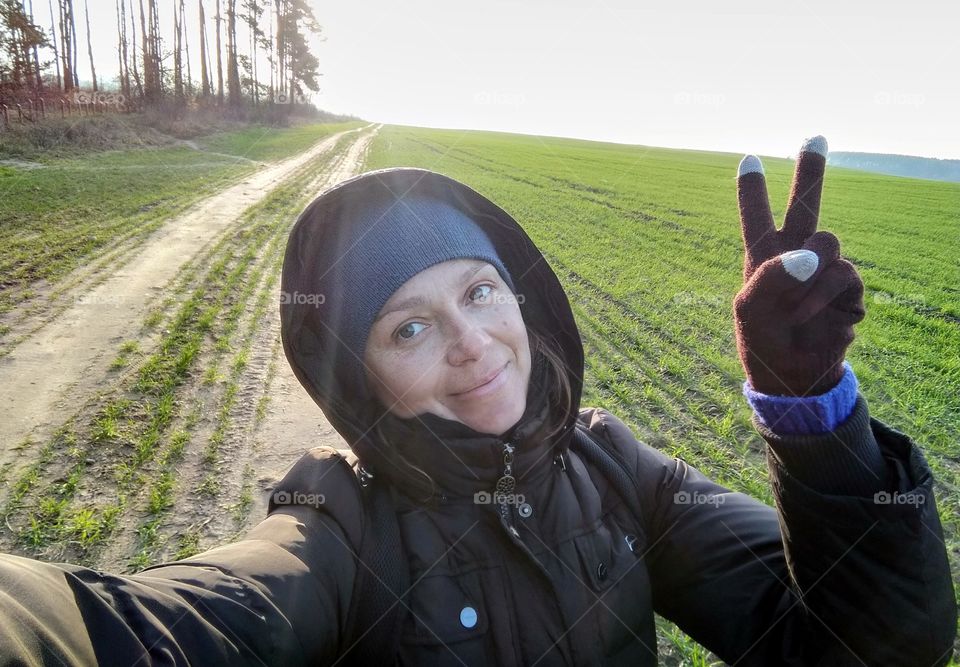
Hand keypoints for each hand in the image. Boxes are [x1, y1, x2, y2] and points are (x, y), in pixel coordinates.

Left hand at [733, 136, 865, 396]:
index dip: (753, 189)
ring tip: (797, 312)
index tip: (748, 159)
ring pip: (829, 246)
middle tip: (816, 135)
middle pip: (807, 205)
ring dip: (812, 280)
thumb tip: (811, 255)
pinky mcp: (847, 289)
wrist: (794, 373)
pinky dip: (829, 301)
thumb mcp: (751, 309)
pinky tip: (824, 322)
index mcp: (763, 256)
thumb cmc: (763, 338)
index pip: (756, 216)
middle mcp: (795, 255)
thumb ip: (774, 276)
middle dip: (811, 169)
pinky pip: (846, 277)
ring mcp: (823, 269)